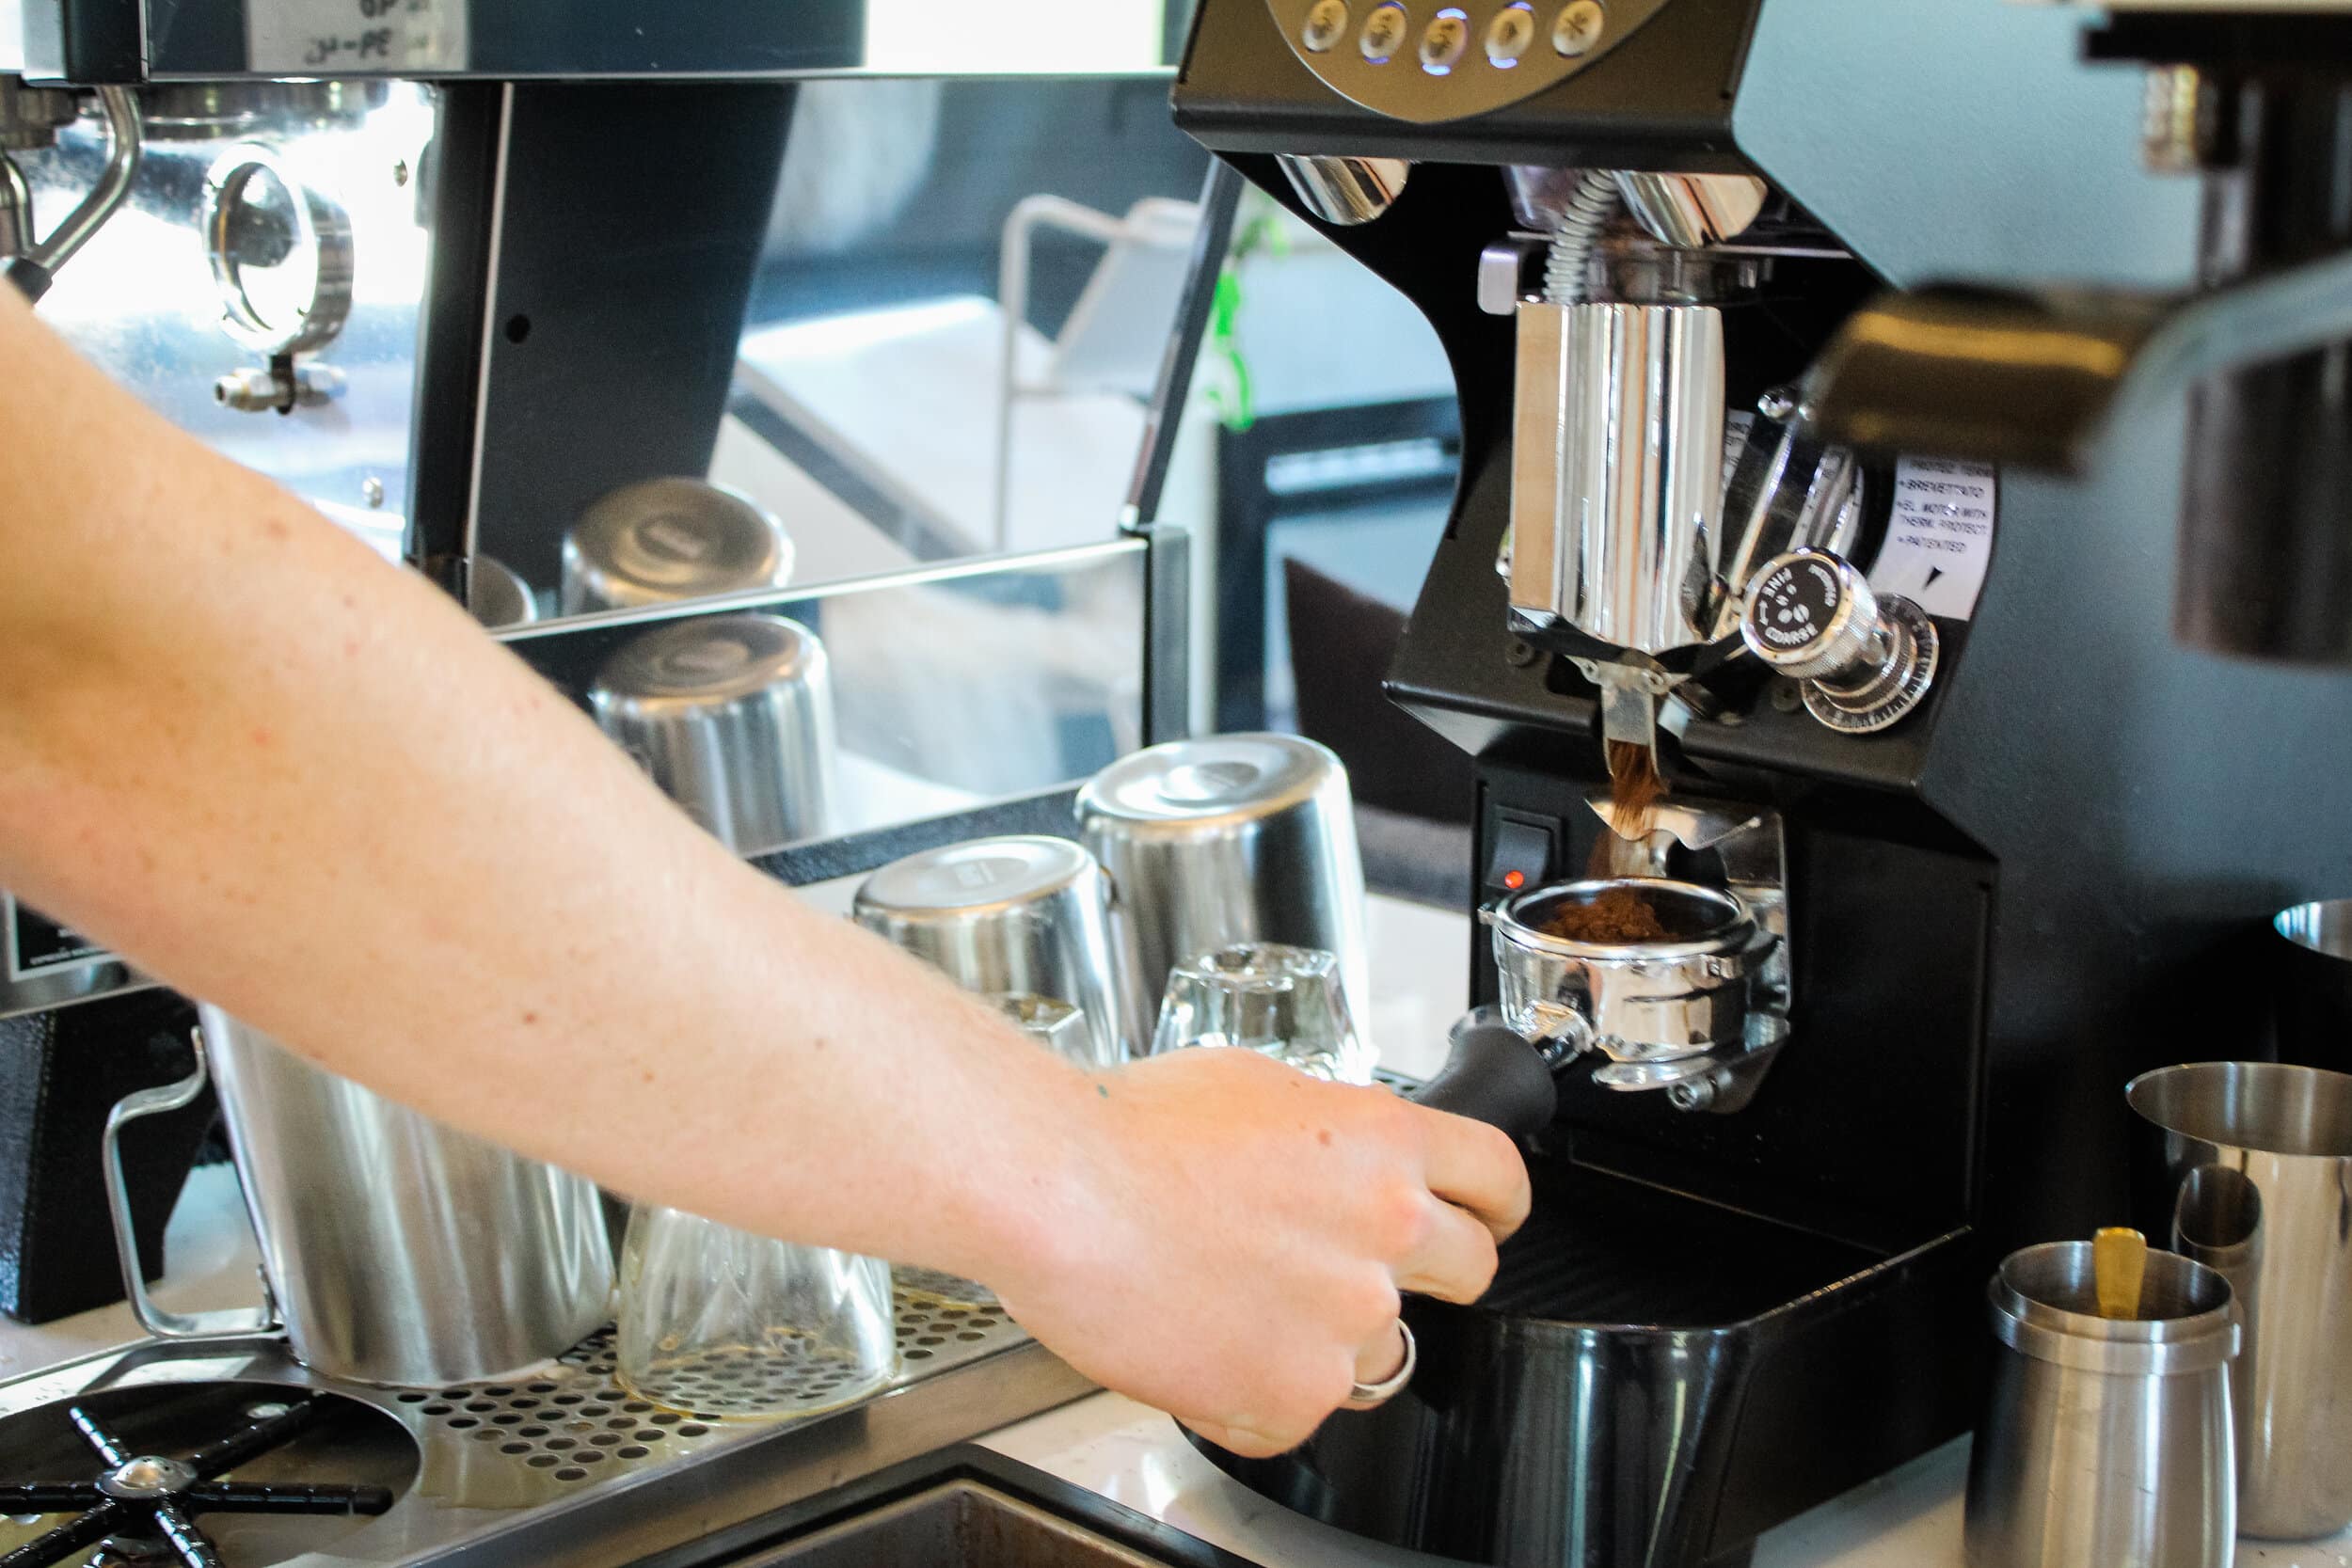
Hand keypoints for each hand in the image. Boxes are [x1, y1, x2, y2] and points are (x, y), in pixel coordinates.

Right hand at [987, 1047, 1530, 1457]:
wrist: (1056, 1189)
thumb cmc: (1127, 1130)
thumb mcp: (1255, 1084)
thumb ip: (1328, 1128)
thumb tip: (1340, 1152)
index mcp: (1383, 1142)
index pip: (1500, 1178)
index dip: (1496, 1203)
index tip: (1486, 1216)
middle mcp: (1385, 1231)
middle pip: (1470, 1270)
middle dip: (1425, 1272)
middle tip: (1351, 1267)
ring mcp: (1347, 1321)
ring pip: (1383, 1350)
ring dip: (1333, 1337)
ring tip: (1242, 1299)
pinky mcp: (1294, 1393)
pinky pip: (1303, 1406)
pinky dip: (1260, 1388)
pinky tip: (1204, 1339)